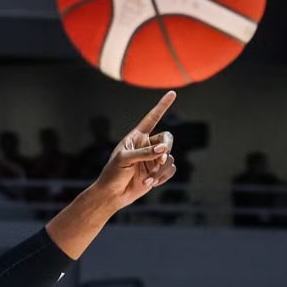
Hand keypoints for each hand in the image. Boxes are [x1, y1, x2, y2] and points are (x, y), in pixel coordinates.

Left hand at [89, 91, 177, 210]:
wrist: (113, 194)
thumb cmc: (113, 173)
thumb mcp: (124, 159)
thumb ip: (144, 153)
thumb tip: (164, 150)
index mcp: (137, 137)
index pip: (152, 118)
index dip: (162, 106)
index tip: (172, 93)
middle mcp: (148, 145)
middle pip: (168, 138)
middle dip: (166, 148)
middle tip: (159, 158)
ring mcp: (154, 158)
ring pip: (169, 157)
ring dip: (160, 169)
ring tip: (148, 179)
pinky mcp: (158, 171)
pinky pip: (170, 170)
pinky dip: (162, 177)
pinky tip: (150, 183)